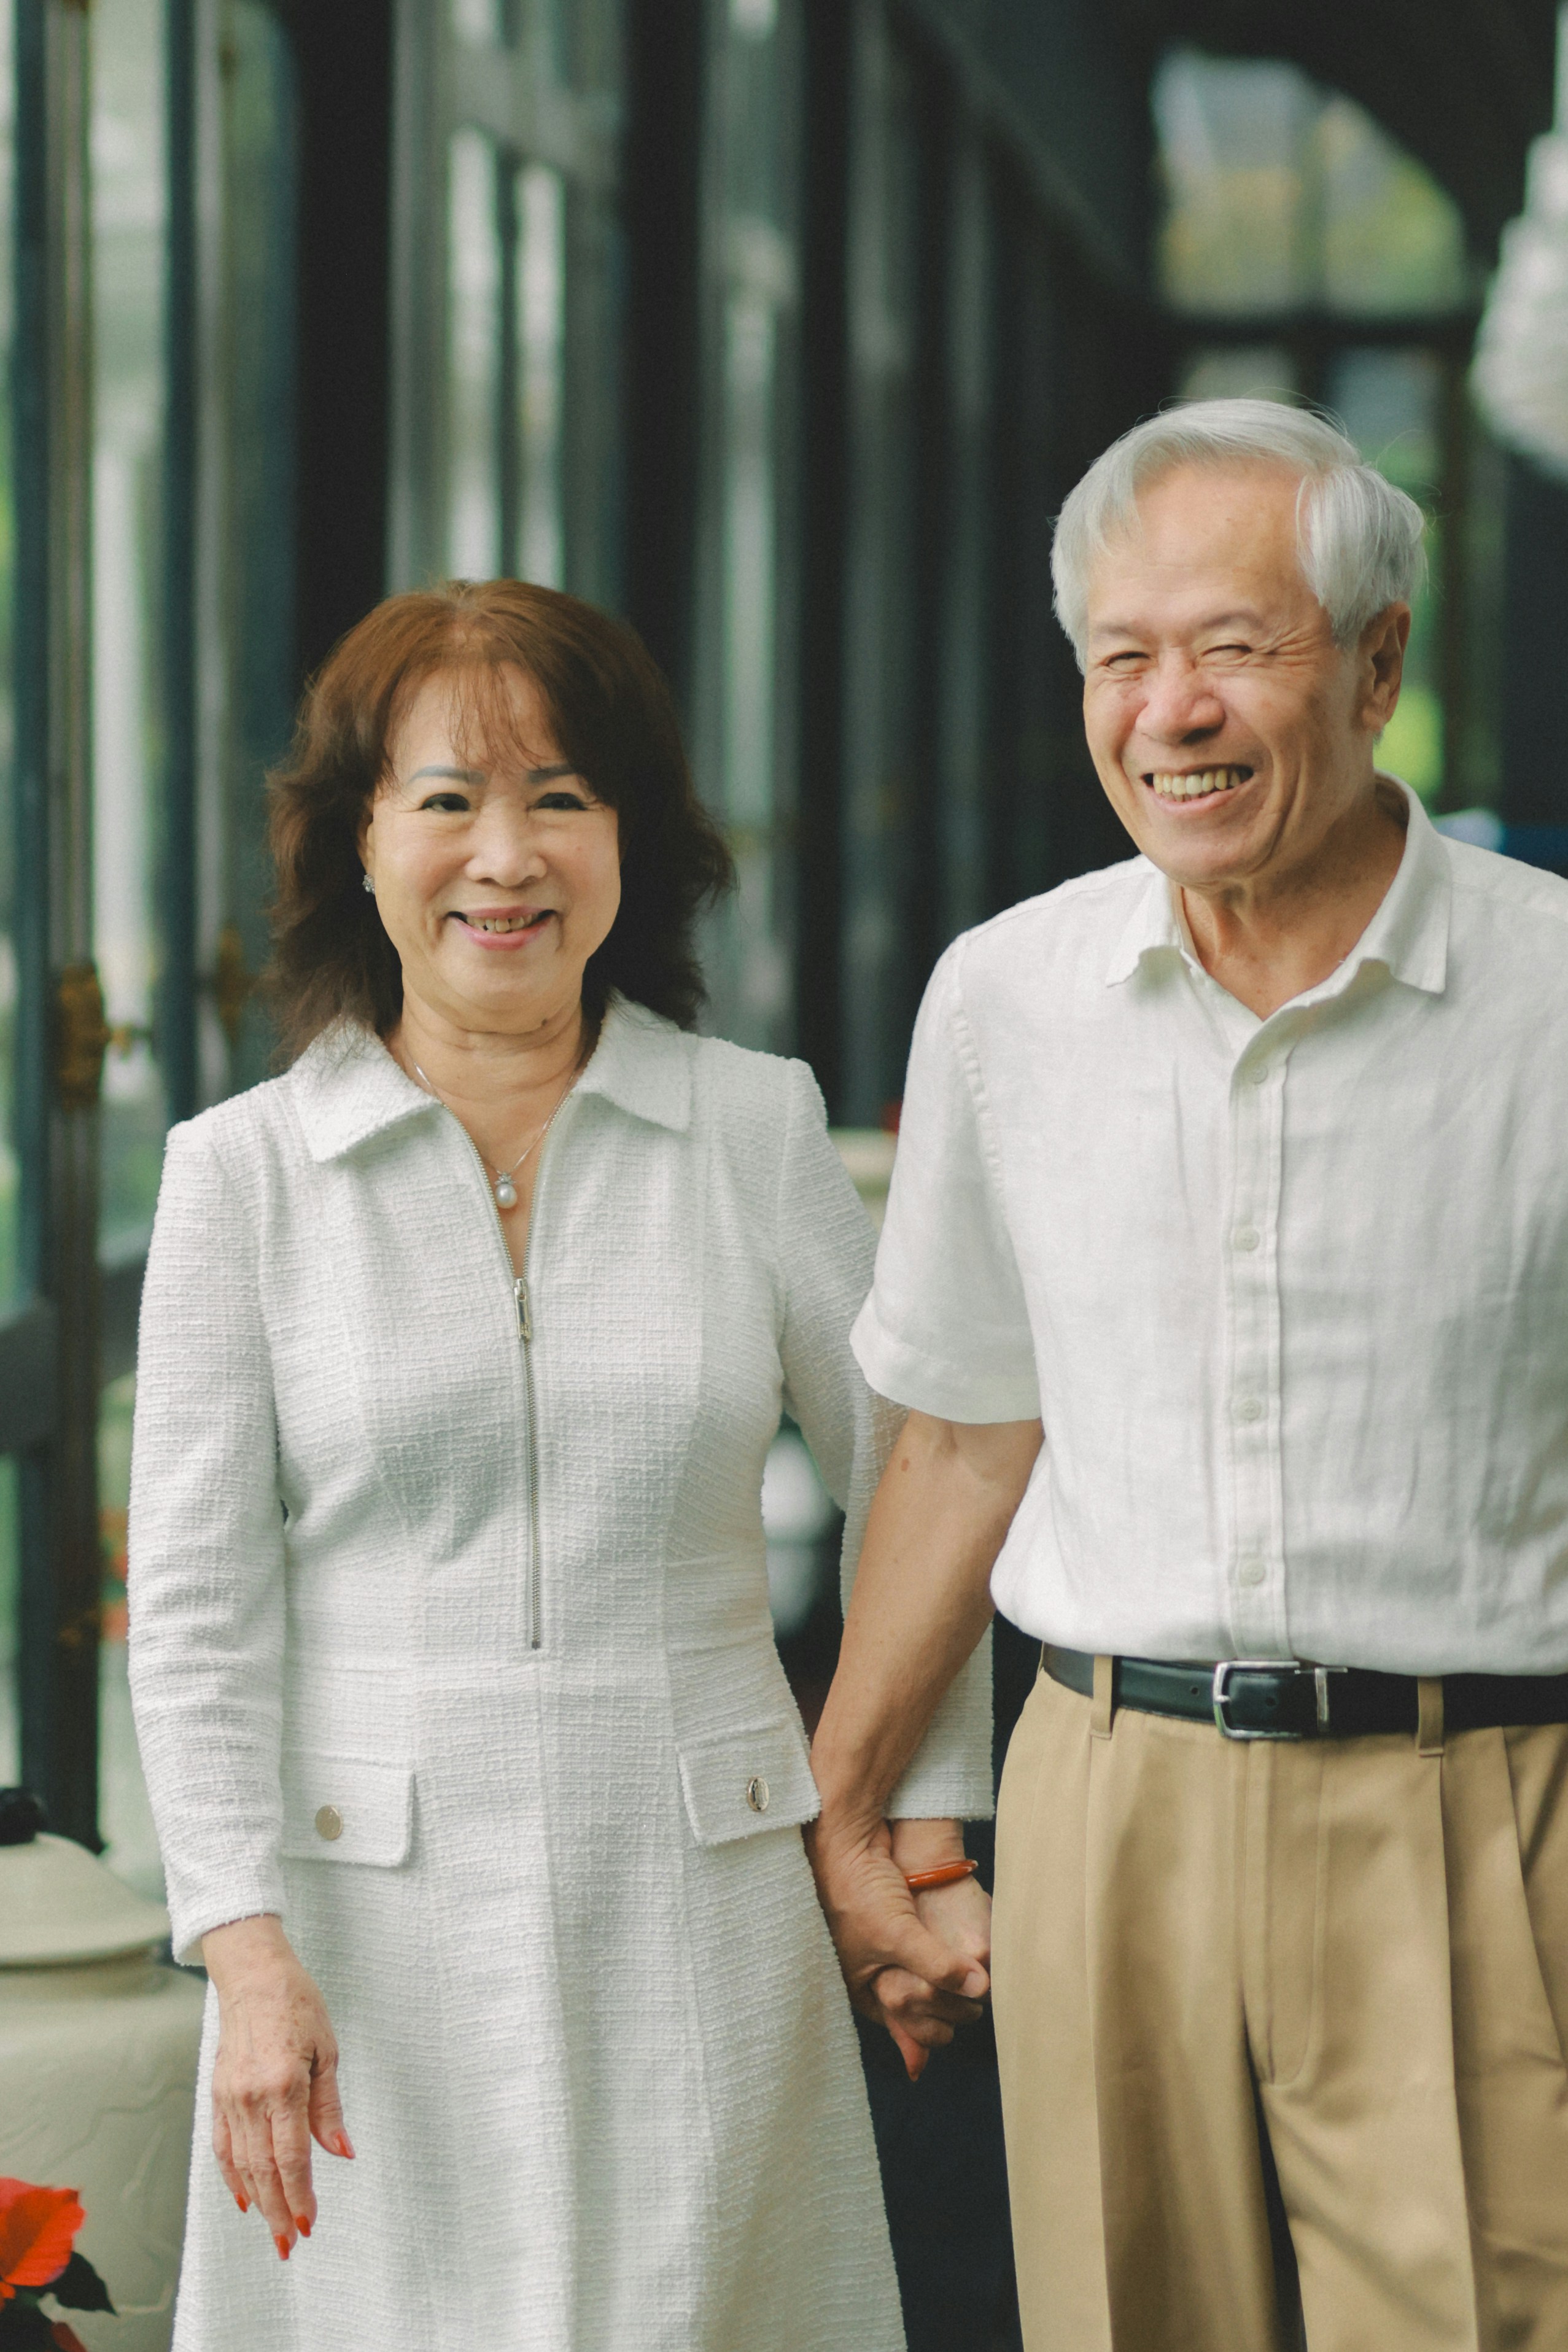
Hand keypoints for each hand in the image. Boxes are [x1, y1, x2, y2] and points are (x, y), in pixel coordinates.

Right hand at [201, 1915, 353, 2257]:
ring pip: (242, 2165)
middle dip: (278, 2212)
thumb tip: (342, 2153)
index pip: (291, 2157)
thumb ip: (329, 2108)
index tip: (309, 2224)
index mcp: (283, 2086)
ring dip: (258, 2201)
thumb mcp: (327, 2051)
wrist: (253, 1975)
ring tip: (273, 2230)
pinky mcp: (218, 2095)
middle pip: (264, 2170)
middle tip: (289, 2245)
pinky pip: (223, 2146)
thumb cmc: (297, 2005)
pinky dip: (232, 2176)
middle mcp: (251, 2098)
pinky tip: (244, 2197)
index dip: (301, 2195)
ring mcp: (229, 2098)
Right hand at [804, 1812, 988, 2082]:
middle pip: (924, 2007)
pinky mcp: (907, 1929)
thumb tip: (980, 1990)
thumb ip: (938, 1967)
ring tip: (980, 1976)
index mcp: (866, 1990)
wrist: (847, 1841)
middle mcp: (879, 1977)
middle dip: (950, 2001)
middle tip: (978, 1996)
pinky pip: (935, 1953)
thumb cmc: (858, 1892)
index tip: (971, 2009)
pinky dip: (953, 1957)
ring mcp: (893, 1953)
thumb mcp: (897, 1936)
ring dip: (955, 1979)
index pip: (912, 2025)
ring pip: (933, 1981)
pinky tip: (973, 1956)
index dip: (941, 2021)